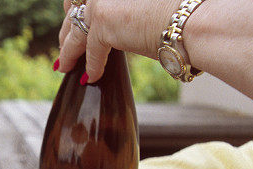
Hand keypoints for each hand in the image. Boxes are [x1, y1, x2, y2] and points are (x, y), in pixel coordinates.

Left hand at [57, 0, 178, 82]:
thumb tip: (110, 26)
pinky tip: (91, 77)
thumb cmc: (176, 15)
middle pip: (73, 10)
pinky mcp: (102, 23)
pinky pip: (91, 50)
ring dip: (68, 52)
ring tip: (64, 66)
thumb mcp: (140, 6)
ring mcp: (100, 2)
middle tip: (64, 47)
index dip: (75, 10)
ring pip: (75, 31)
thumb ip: (120, 11)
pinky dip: (91, 66)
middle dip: (67, 31)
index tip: (71, 21)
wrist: (188, 21)